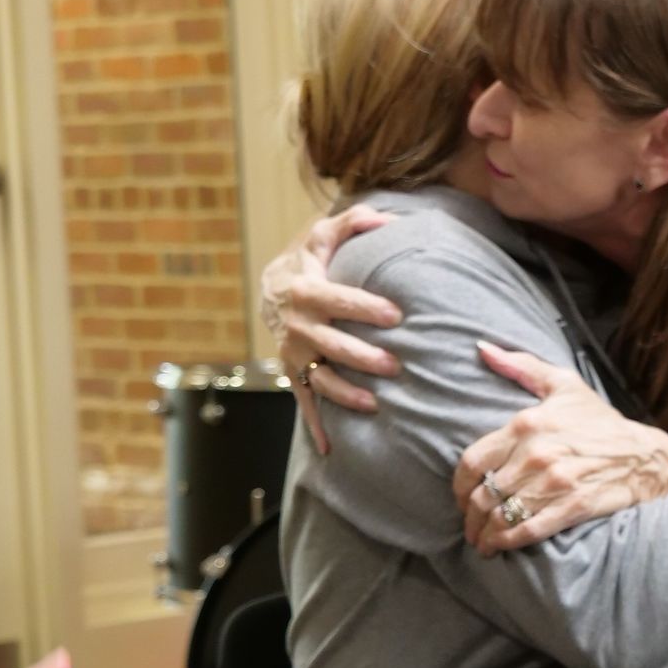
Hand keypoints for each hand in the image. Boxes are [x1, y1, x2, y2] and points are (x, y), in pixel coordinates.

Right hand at [259, 206, 403, 456]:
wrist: (272, 288)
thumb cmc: (311, 259)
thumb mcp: (324, 233)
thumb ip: (354, 222)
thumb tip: (388, 219)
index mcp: (306, 290)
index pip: (338, 299)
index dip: (364, 307)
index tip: (395, 315)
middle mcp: (297, 325)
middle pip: (330, 344)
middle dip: (361, 356)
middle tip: (394, 365)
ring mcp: (293, 352)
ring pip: (318, 377)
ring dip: (344, 392)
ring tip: (374, 404)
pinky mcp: (293, 372)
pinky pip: (304, 400)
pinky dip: (316, 425)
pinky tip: (331, 448)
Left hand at [453, 344, 667, 553]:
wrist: (644, 456)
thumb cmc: (599, 420)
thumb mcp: (563, 384)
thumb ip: (520, 366)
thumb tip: (481, 348)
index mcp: (526, 424)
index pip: (473, 461)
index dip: (459, 485)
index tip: (460, 495)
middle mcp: (536, 455)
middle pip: (483, 494)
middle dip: (470, 516)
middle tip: (469, 524)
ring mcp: (554, 483)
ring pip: (501, 515)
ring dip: (484, 533)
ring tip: (481, 541)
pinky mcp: (571, 507)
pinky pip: (528, 530)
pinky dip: (507, 542)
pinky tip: (499, 547)